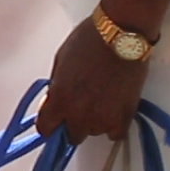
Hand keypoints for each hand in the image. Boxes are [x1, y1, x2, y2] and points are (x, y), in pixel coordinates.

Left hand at [36, 15, 149, 140]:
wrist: (122, 35)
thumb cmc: (89, 40)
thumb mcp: (60, 61)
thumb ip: (57, 87)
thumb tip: (56, 99)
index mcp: (59, 100)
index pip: (45, 129)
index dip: (49, 123)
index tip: (54, 118)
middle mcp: (79, 115)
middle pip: (71, 135)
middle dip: (73, 123)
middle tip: (80, 106)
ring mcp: (103, 119)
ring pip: (93, 132)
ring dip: (94, 121)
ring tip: (101, 100)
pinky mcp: (124, 118)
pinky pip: (115, 133)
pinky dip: (114, 124)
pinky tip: (114, 109)